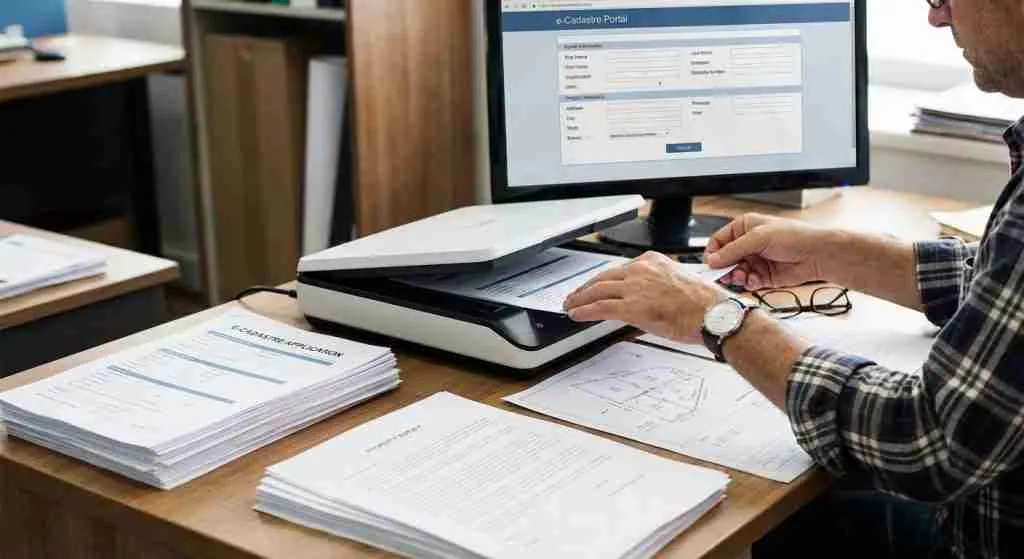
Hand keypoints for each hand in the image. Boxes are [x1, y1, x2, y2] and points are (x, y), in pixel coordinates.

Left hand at [563, 251, 728, 342]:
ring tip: (571, 305)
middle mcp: (641, 270)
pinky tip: (576, 314)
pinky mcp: (632, 307)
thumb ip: (657, 285)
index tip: (595, 286)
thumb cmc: (704, 304)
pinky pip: (600, 308)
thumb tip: (646, 299)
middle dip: (586, 288)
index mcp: (652, 261)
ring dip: (580, 299)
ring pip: (597, 291)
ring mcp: (635, 288)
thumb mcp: (677, 282)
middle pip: (603, 277)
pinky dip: (584, 311)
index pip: (619, 269)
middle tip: (575, 295)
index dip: (603, 280)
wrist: (713, 314)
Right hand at [704, 213, 830, 290]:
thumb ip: (733, 250)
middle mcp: (747, 244)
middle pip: (724, 259)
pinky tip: (755, 280)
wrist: (816, 254)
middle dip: (725, 268)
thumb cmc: (794, 236)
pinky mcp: (762, 275)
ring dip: (737, 277)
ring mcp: (755, 260)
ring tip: (743, 276)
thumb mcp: (759, 238)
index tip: (712, 264)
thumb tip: (713, 260)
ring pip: (734, 272)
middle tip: (727, 274)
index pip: (718, 241)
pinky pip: (747, 282)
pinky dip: (748, 283)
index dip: (713, 253)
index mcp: (744, 227)